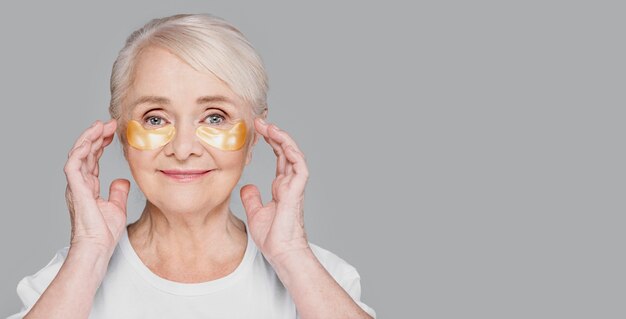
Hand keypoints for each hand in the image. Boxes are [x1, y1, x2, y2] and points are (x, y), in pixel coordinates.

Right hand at [64, 119, 129, 254]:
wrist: (98, 247)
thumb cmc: (104, 233)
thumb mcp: (117, 207)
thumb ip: (118, 192)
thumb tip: (122, 181)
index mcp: (88, 187)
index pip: (92, 159)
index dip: (101, 143)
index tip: (112, 132)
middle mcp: (80, 184)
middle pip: (85, 153)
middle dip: (96, 136)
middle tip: (109, 123)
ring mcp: (76, 186)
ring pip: (78, 154)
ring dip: (89, 138)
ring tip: (101, 125)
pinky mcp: (75, 189)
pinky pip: (73, 164)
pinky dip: (80, 150)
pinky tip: (90, 140)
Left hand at [240, 119, 310, 264]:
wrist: (281, 252)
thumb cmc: (273, 237)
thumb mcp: (255, 212)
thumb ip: (252, 198)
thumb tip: (247, 187)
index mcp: (282, 187)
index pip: (280, 158)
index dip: (271, 142)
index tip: (259, 130)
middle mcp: (290, 183)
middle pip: (286, 151)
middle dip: (275, 134)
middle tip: (261, 121)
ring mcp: (295, 186)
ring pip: (294, 154)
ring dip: (283, 138)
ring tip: (269, 126)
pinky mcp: (297, 191)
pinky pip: (299, 166)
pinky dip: (292, 152)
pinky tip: (282, 141)